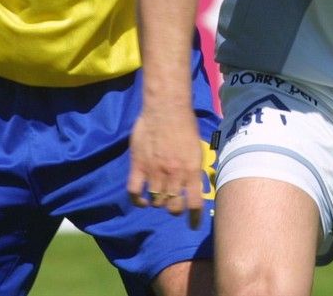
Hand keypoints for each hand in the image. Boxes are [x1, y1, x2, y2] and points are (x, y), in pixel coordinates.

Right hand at [128, 106, 207, 227]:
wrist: (166, 108)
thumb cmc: (185, 124)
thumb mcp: (196, 148)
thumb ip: (194, 167)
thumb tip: (195, 182)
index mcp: (191, 171)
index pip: (194, 203)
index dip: (194, 218)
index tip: (193, 225)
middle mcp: (174, 175)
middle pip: (173, 206)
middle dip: (174, 210)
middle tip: (173, 205)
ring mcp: (155, 171)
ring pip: (156, 200)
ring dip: (158, 202)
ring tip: (159, 197)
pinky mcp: (138, 166)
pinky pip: (135, 192)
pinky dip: (138, 200)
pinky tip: (142, 200)